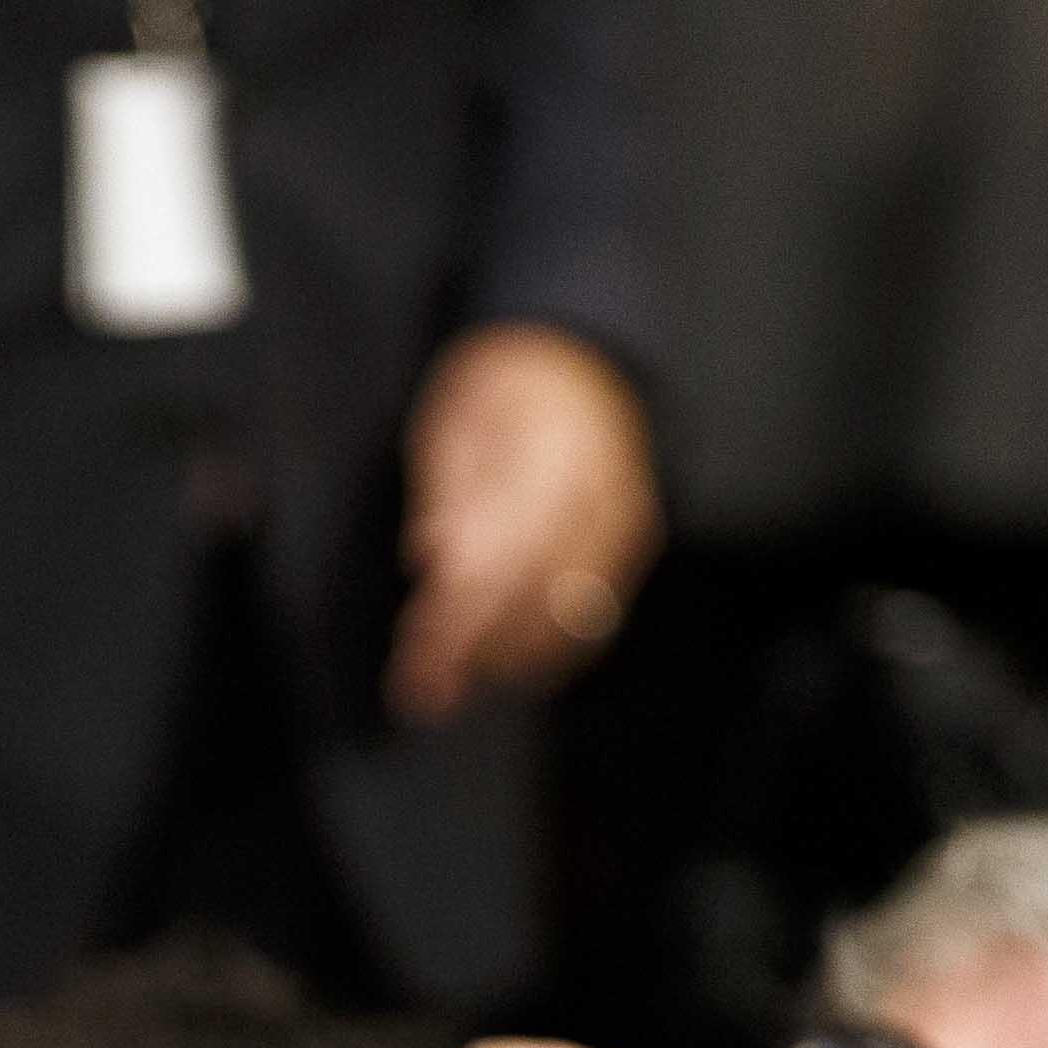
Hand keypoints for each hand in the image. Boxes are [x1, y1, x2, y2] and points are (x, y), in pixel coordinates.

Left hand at [387, 323, 658, 726]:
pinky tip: (508, 666)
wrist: (577, 353)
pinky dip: (555, 648)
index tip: (411, 665)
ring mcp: (623, 517)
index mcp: (544, 455)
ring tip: (448, 686)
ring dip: (505, 658)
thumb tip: (430, 559)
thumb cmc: (498, 389)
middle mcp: (595, 492)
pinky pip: (601, 611)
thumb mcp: (453, 421)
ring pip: (569, 614)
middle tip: (421, 694)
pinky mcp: (635, 537)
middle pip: (529, 598)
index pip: (493, 562)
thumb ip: (446, 490)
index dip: (450, 624)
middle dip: (469, 654)